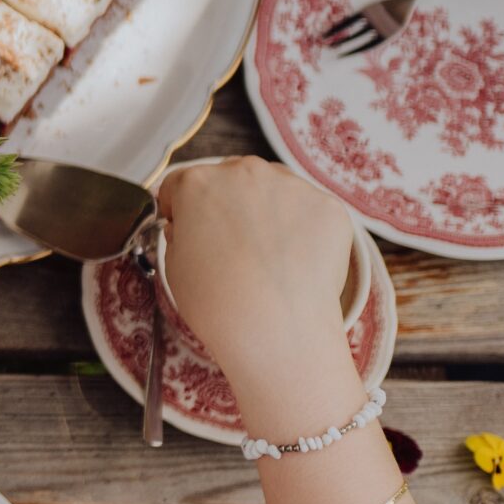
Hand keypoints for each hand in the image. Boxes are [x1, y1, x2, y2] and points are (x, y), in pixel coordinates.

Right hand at [154, 159, 357, 401]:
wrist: (276, 331)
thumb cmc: (218, 303)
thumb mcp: (174, 265)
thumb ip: (181, 233)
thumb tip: (194, 227)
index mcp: (197, 183)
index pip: (182, 184)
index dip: (182, 210)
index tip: (190, 229)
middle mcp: (244, 172)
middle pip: (231, 180)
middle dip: (229, 206)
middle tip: (233, 247)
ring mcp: (292, 186)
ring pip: (274, 190)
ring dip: (268, 211)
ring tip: (269, 257)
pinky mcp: (329, 206)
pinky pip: (310, 210)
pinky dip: (305, 230)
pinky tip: (297, 262)